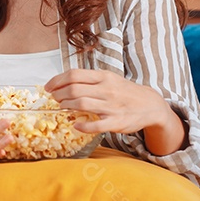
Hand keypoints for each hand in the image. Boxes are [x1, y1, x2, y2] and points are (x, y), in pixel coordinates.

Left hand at [44, 69, 184, 154]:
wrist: (150, 105)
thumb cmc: (125, 91)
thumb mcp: (109, 78)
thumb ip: (89, 80)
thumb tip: (64, 82)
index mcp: (103, 77)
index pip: (74, 75)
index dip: (57, 80)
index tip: (48, 87)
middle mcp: (107, 90)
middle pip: (74, 89)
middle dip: (59, 94)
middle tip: (54, 98)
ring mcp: (111, 106)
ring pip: (82, 104)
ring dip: (67, 106)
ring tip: (62, 107)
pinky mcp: (116, 122)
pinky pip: (96, 125)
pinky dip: (83, 125)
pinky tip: (76, 125)